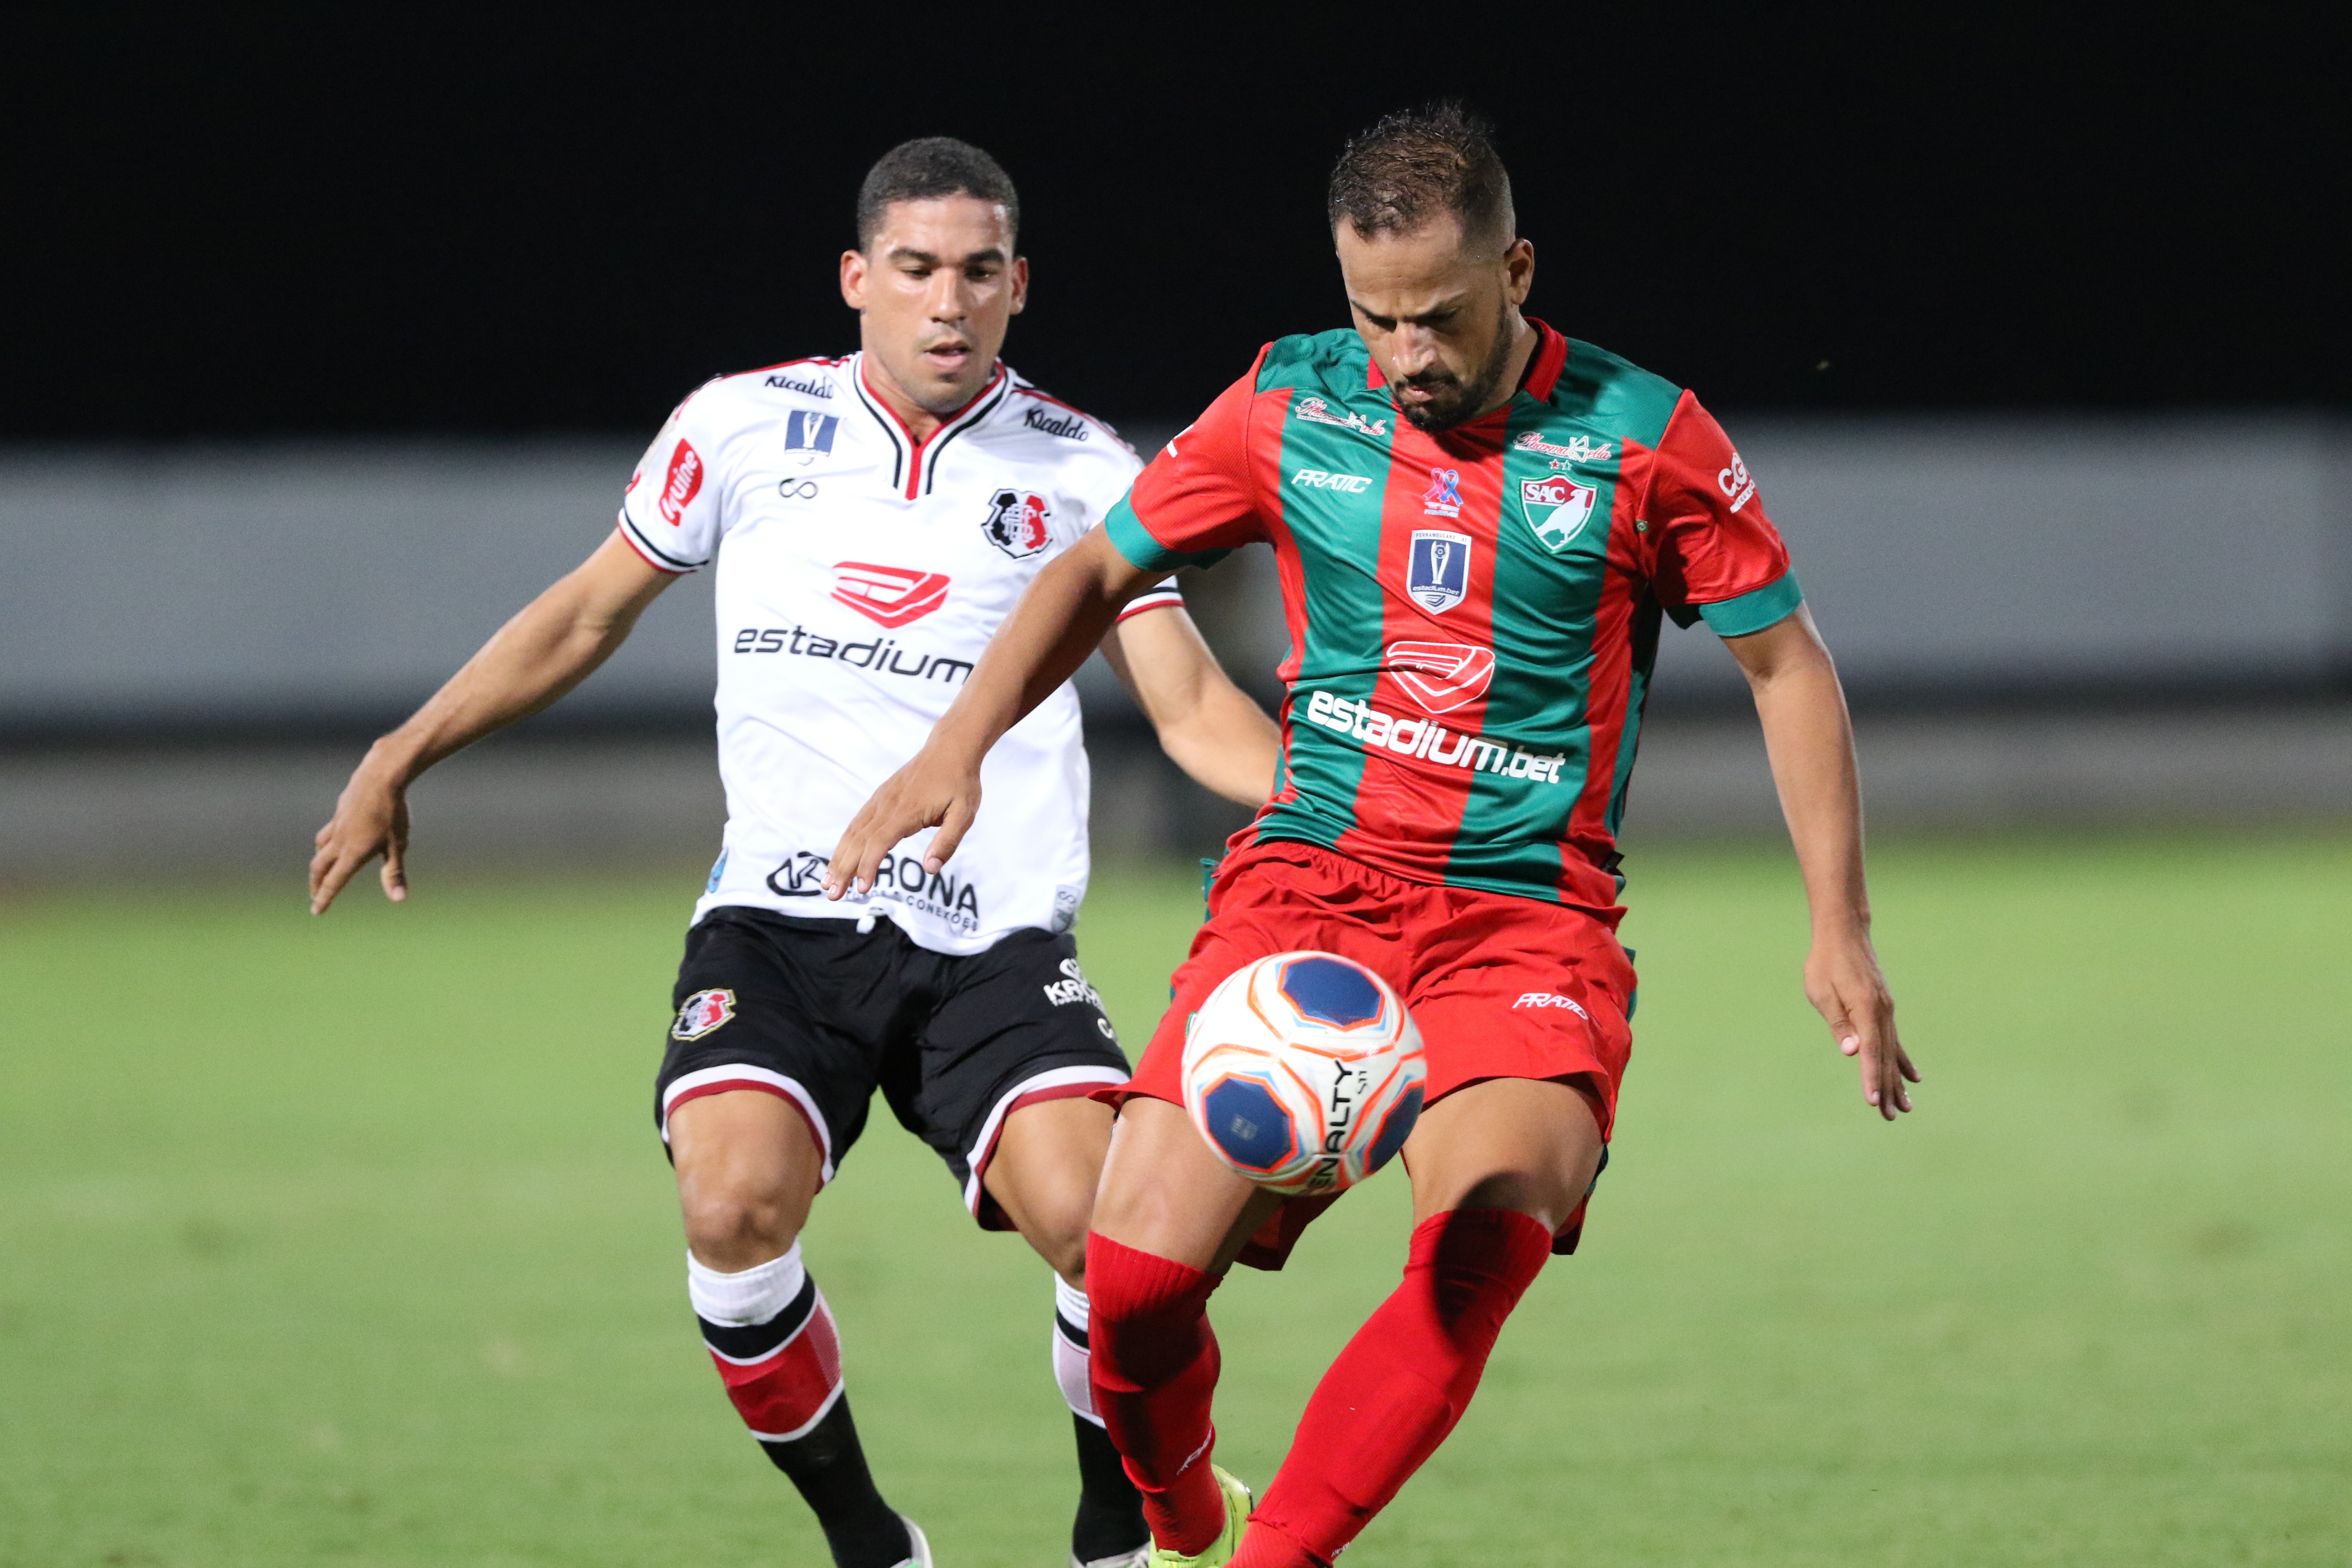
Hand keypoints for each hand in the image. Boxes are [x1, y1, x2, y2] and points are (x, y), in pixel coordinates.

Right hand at [309, 759, 411, 913]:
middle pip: (320, 867)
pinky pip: (329, 829)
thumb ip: (395, 872)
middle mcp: (340, 840)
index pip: (335, 882)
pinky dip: (326, 840)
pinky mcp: (340, 810)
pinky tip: (336, 836)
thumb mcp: (398, 845)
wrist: (380, 777)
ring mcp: (337, 824)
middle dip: (316, 883)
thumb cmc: (393, 812)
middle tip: (315, 894)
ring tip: (322, 868)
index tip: (316, 911)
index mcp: (352, 852)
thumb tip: (398, 899)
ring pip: (320, 847)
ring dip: (319, 861)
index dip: (324, 898)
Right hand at [823, 743, 981, 898]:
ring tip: (827, 882)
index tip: (861, 889)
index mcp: (906, 811)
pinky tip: (840, 857)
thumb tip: (930, 869)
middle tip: (831, 895)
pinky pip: (857, 822)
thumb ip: (947, 842)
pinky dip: (845, 842)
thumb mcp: (964, 814)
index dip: (867, 867)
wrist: (950, 748)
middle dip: (843, 869)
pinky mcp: (880, 798)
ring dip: (838, 858)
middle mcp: (887, 805)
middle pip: (858, 841)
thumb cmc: (959, 783)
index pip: (878, 842)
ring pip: (853, 832)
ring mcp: (880, 800)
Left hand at [1803, 929, 1917, 1119]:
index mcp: (1865, 1008)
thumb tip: (1852, 1052)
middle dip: (1888, 1089)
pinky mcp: (1885, 1009)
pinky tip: (1913, 1079)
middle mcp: (1882, 1012)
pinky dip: (1903, 1061)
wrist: (1844, 934)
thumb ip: (1838, 1023)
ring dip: (1897, 1081)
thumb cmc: (1826, 963)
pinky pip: (1896, 1041)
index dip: (1871, 1078)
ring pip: (1893, 1052)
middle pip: (1886, 1057)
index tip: (1874, 1102)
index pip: (1870, 1051)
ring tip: (1906, 1107)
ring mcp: (1886, 1011)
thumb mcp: (1822, 992)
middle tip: (1892, 1117)